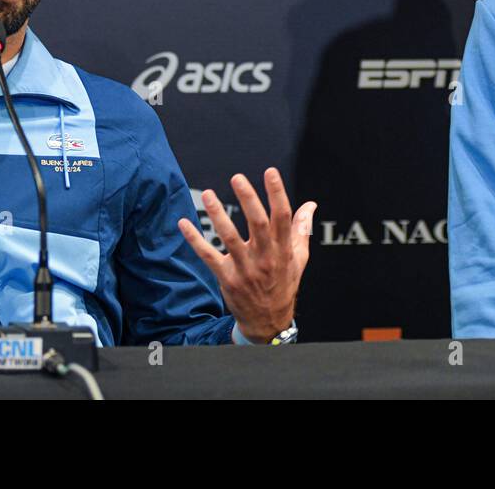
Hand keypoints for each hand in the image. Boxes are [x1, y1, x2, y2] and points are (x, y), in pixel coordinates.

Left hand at [178, 167, 315, 343]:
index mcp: (283, 249)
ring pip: (230, 237)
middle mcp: (265, 257)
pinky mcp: (227, 277)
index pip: (282, 216)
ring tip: (208, 194)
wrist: (268, 321)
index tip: (270, 172)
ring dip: (218, 215)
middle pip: (257, 223)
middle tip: (238, 178)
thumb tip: (310, 204)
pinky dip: (195, 240)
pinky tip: (184, 224)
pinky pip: (208, 256)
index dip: (277, 193)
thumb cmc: (284, 284)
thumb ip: (302, 229)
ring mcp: (245, 268)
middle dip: (247, 198)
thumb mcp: (299, 258)